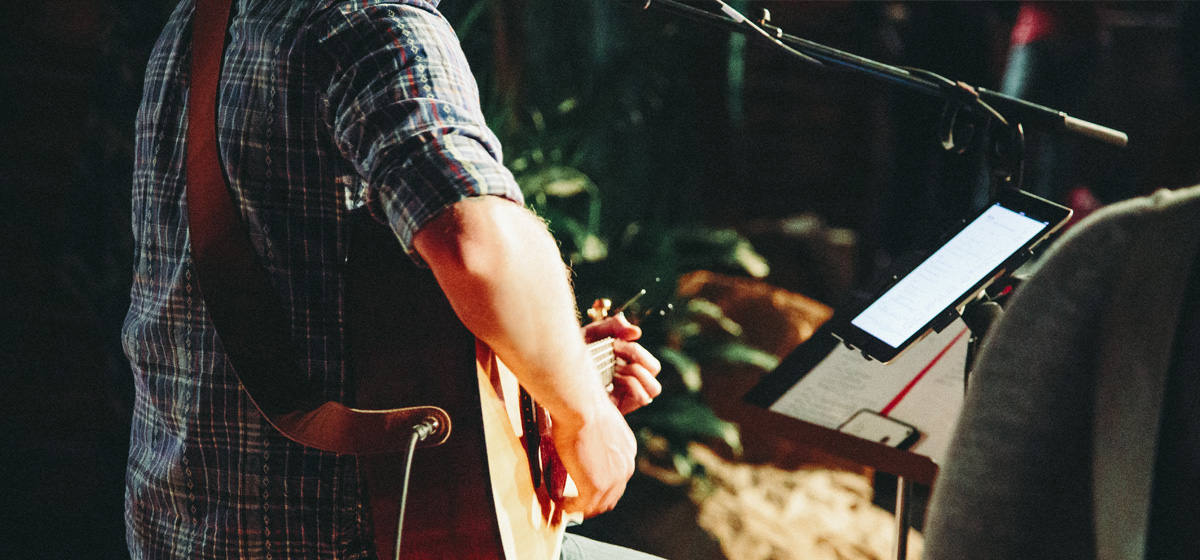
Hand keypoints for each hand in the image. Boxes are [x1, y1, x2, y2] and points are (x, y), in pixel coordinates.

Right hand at [552, 401, 636, 517]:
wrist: (582, 407)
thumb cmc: (583, 406)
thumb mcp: (598, 424)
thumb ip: (596, 438)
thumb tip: (580, 437)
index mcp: (627, 451)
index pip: (618, 477)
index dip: (602, 485)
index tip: (585, 485)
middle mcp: (626, 467)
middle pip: (612, 495)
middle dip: (594, 500)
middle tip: (575, 501)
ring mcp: (613, 479)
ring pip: (599, 504)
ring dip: (582, 506)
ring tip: (566, 504)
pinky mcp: (597, 487)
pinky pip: (583, 506)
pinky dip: (571, 507)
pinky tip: (560, 503)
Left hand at [583, 314, 662, 413]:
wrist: (556, 374)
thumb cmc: (573, 356)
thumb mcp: (592, 335)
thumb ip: (613, 326)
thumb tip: (636, 332)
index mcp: (627, 365)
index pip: (647, 359)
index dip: (636, 348)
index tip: (614, 342)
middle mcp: (630, 380)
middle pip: (654, 368)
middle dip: (636, 354)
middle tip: (614, 350)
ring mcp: (627, 396)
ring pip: (653, 387)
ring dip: (636, 372)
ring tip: (614, 368)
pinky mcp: (622, 408)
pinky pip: (643, 397)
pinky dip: (631, 385)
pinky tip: (611, 381)